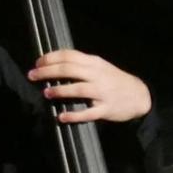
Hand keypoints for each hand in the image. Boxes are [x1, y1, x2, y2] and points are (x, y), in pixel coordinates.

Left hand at [29, 50, 151, 123]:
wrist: (139, 95)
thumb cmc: (114, 81)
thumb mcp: (100, 67)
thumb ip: (81, 65)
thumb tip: (55, 65)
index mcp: (94, 63)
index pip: (69, 55)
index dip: (51, 58)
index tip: (37, 62)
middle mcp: (97, 75)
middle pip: (69, 70)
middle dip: (48, 71)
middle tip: (33, 75)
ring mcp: (102, 92)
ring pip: (78, 89)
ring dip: (60, 90)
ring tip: (46, 92)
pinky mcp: (105, 109)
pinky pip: (88, 113)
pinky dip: (74, 115)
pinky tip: (61, 116)